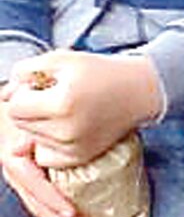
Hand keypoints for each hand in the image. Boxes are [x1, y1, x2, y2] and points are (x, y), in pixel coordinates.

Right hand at [0, 98, 101, 216]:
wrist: (9, 107)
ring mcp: (22, 178)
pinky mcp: (30, 179)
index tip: (72, 212)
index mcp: (15, 160)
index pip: (35, 187)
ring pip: (42, 208)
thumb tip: (25, 146)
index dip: (53, 201)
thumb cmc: (21, 106)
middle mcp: (17, 173)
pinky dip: (62, 211)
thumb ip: (31, 131)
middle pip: (39, 205)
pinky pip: (44, 201)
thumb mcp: (26, 113)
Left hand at [2, 50, 161, 167]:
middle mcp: (66, 130)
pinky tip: (65, 126)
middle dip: (29, 109)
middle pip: (21, 125)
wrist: (137, 91)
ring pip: (30, 140)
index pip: (15, 106)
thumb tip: (4, 96)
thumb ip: (25, 71)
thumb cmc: (99, 71)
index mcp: (61, 103)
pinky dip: (49, 142)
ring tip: (62, 109)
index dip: (24, 92)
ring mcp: (74, 148)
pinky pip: (45, 155)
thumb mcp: (61, 58)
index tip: (43, 84)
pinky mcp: (79, 158)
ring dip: (38, 125)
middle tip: (53, 95)